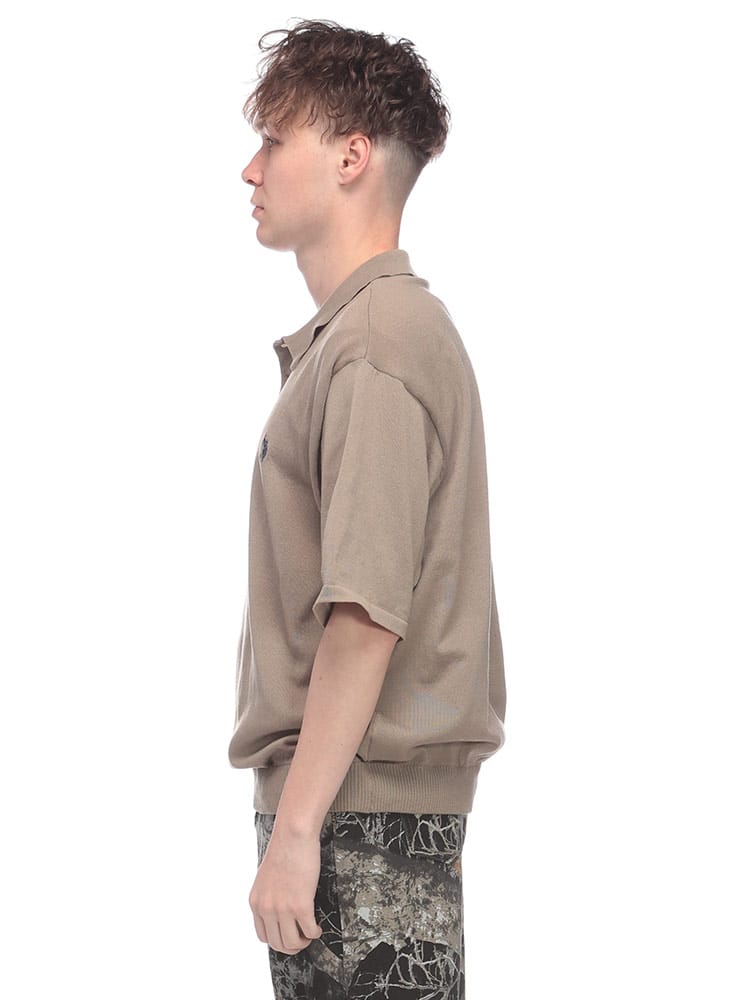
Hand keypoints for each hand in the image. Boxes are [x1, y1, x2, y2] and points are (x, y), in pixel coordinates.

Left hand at [249, 826, 323, 954]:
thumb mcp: (266, 877)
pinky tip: (318, 927)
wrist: (293, 835)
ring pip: (292, 943)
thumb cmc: (284, 849)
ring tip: (310, 933)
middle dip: (292, 946)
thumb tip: (279, 908)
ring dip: (303, 943)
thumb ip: (269, 895)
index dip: (278, 940)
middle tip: (302, 938)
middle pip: (277, 944)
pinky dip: (315, 933)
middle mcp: (266, 908)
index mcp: (256, 902)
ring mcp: (282, 908)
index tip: (289, 935)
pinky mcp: (300, 905)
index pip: (263, 936)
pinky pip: (309, 931)